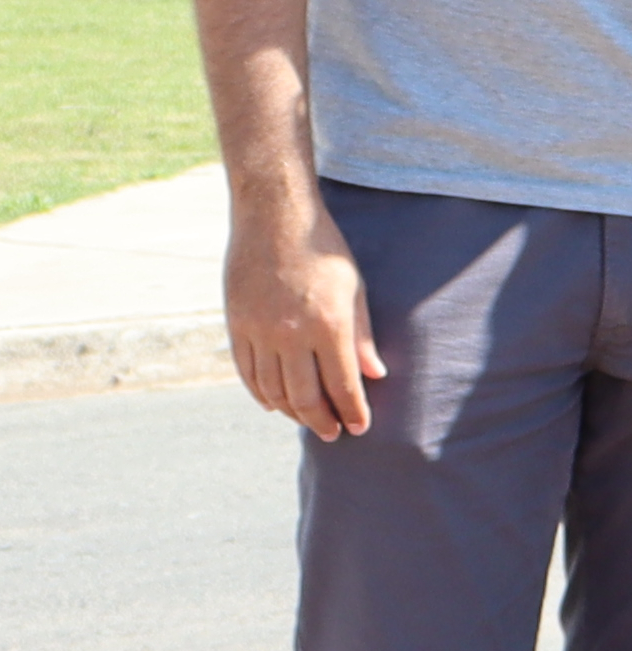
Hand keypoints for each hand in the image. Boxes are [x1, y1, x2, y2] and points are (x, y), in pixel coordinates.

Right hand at [226, 192, 380, 439]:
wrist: (273, 216)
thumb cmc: (324, 249)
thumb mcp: (355, 288)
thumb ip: (362, 335)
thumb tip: (374, 375)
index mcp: (328, 324)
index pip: (343, 385)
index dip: (353, 412)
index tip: (361, 427)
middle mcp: (291, 333)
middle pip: (305, 396)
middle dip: (322, 421)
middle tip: (335, 434)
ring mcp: (259, 331)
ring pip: (273, 390)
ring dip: (291, 413)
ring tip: (308, 421)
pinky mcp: (237, 325)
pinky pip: (247, 372)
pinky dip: (261, 394)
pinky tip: (274, 403)